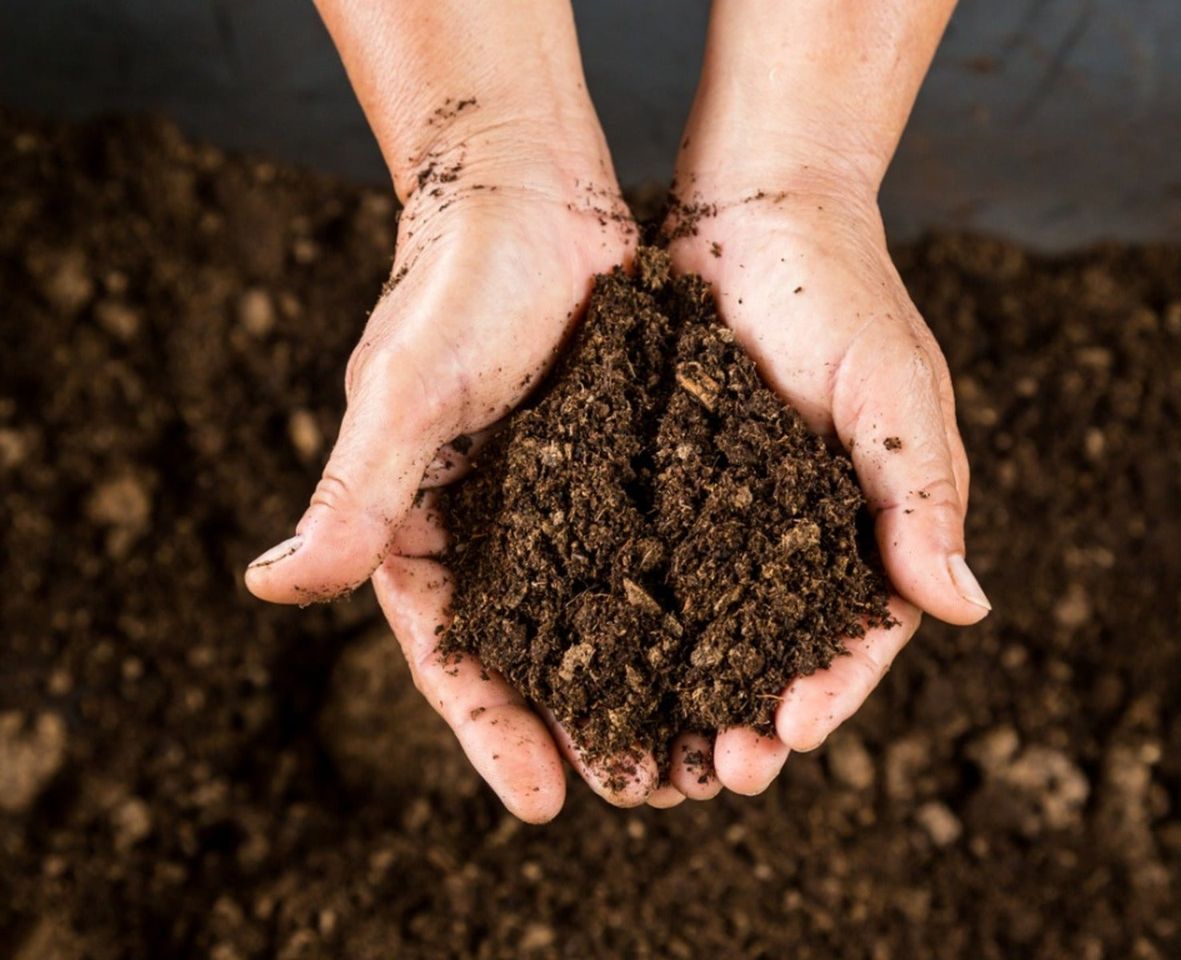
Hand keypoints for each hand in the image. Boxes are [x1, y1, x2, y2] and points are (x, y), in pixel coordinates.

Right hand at [245, 106, 654, 818]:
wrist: (529, 188)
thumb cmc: (454, 284)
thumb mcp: (406, 393)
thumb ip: (352, 494)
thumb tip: (269, 588)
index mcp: (421, 526)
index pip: (452, 653)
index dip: (492, 731)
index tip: (543, 805)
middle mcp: (491, 527)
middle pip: (534, 653)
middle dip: (580, 727)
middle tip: (641, 794)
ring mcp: (560, 500)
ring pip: (602, 614)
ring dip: (643, 683)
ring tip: (696, 750)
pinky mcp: (619, 465)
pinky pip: (653, 549)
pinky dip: (684, 603)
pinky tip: (731, 646)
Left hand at [665, 175, 989, 794]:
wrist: (752, 211)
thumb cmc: (840, 292)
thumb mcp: (893, 391)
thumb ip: (921, 495)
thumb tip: (966, 608)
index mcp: (864, 524)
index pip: (858, 632)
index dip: (830, 689)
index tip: (790, 735)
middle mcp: (792, 534)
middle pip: (776, 651)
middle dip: (750, 717)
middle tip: (715, 774)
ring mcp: (722, 515)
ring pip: (705, 628)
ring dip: (684, 694)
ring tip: (654, 753)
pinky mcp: (660, 485)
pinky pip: (643, 565)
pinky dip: (628, 622)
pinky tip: (594, 667)